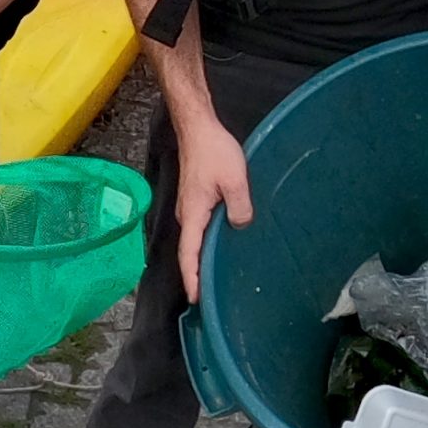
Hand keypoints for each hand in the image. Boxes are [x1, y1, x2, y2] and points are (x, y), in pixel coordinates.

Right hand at [173, 115, 253, 300]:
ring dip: (201, 258)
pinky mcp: (195, 198)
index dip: (192, 278)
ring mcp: (189, 206)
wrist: (197, 127)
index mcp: (193, 213)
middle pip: (189, 250)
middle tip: (209, 297)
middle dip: (196, 274)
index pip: (189, 253)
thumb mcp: (235, 181)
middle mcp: (186, 213)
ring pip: (195, 238)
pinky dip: (205, 242)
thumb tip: (239, 226)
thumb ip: (240, 208)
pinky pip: (200, 227)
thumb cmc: (213, 152)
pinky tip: (219, 245)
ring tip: (214, 277)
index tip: (195, 300)